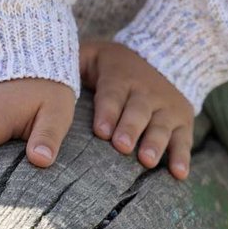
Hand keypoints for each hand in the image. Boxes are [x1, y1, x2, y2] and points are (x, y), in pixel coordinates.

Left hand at [79, 38, 194, 180]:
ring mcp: (166, 107)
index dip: (108, 111)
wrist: (162, 56)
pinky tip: (178, 173)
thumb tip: (43, 68)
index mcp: (121, 78)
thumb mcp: (93, 55)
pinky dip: (182, 156)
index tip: (101, 131)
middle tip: (121, 146)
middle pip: (138, 111)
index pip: (113, 94)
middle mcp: (146, 92)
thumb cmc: (114, 66)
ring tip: (146, 160)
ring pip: (161, 125)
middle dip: (130, 128)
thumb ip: (73, 60)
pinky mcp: (182, 121)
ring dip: (155, 143)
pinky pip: (184, 139)